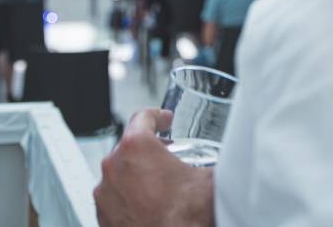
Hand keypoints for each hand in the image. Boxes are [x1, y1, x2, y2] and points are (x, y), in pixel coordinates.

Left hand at [94, 109, 213, 226]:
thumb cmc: (189, 217)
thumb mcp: (209, 177)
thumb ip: (215, 158)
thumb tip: (228, 153)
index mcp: (136, 147)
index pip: (142, 117)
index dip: (157, 116)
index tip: (165, 120)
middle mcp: (114, 168)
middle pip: (129, 146)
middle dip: (148, 149)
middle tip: (166, 157)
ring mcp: (105, 196)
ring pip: (119, 174)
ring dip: (136, 175)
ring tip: (157, 187)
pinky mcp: (104, 219)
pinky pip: (114, 200)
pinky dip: (128, 200)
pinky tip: (148, 207)